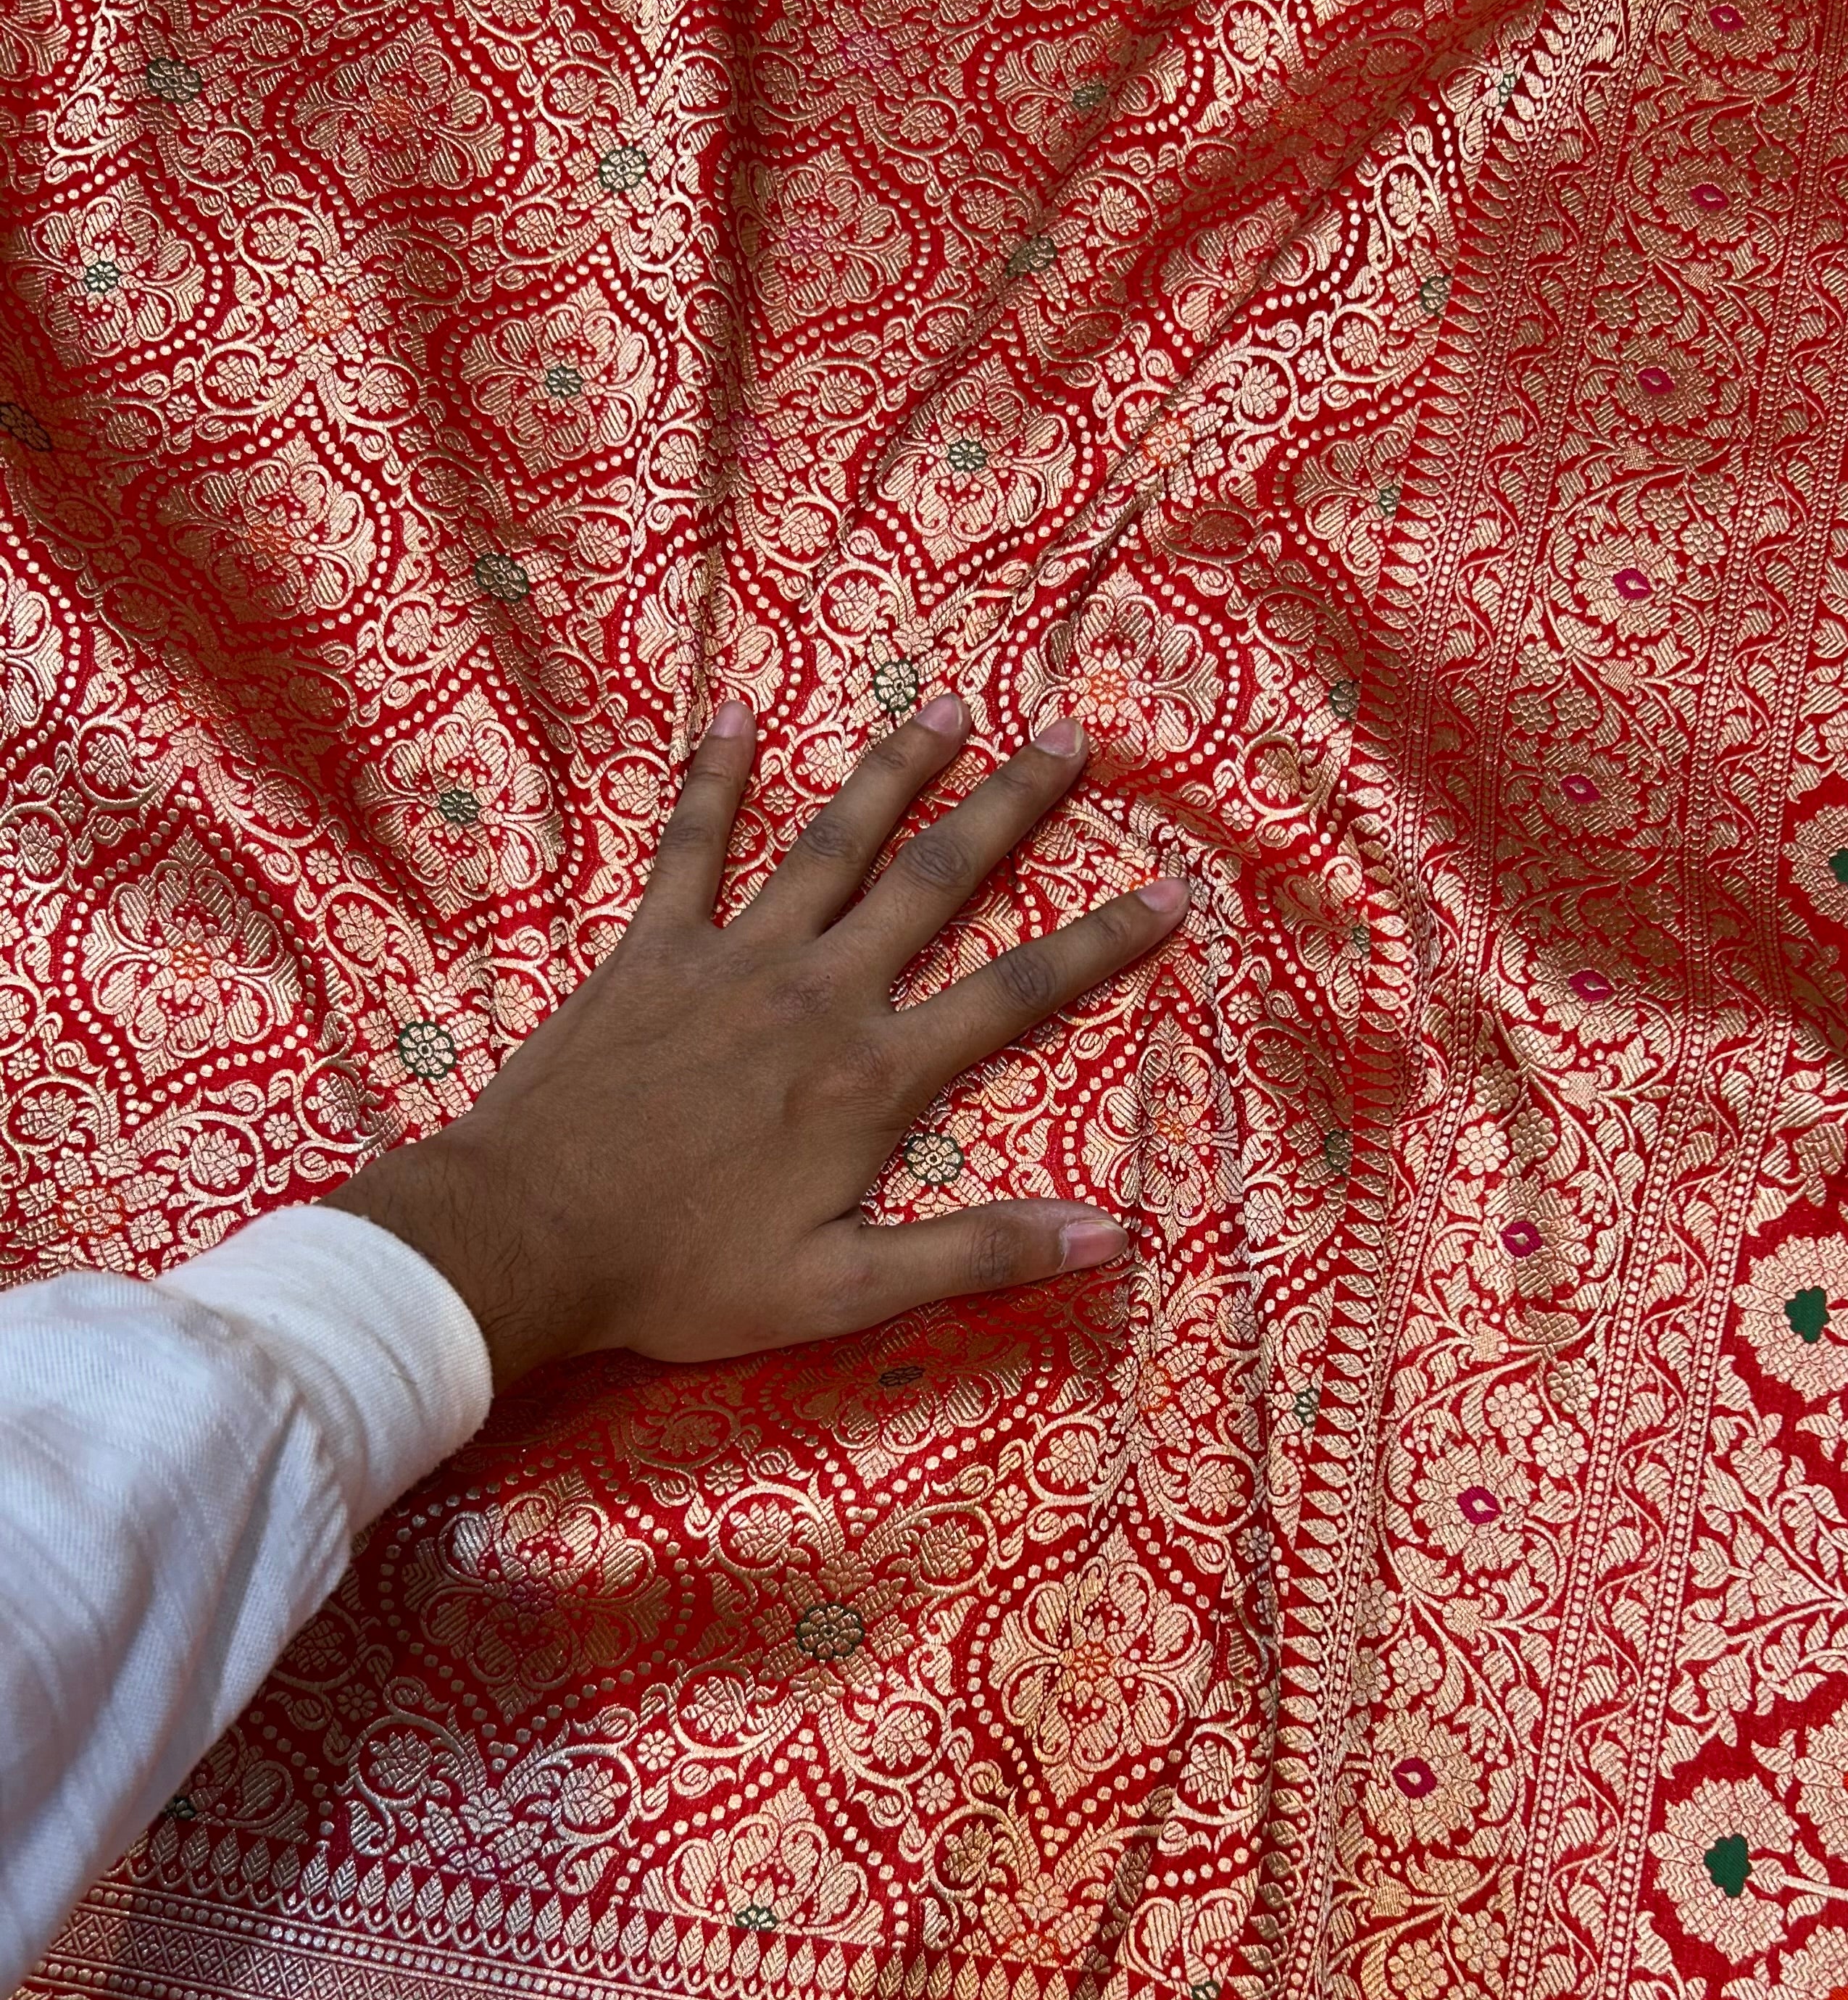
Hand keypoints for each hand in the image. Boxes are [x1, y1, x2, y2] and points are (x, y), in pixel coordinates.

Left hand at [327, 694, 1186, 1386]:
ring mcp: (729, 960)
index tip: (1170, 887)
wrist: (525, 1237)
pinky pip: (690, 845)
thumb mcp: (843, 1292)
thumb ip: (975, 1254)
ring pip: (830, 843)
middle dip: (1009, 806)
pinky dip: (716, 777)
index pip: (1014, 993)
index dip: (1101, 942)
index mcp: (870, 1078)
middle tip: (1070, 737)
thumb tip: (1107, 1234)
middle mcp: (816, 994)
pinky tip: (740, 715)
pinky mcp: (649, 950)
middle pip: (934, 881)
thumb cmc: (682, 1276)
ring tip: (946, 707)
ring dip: (893, 771)